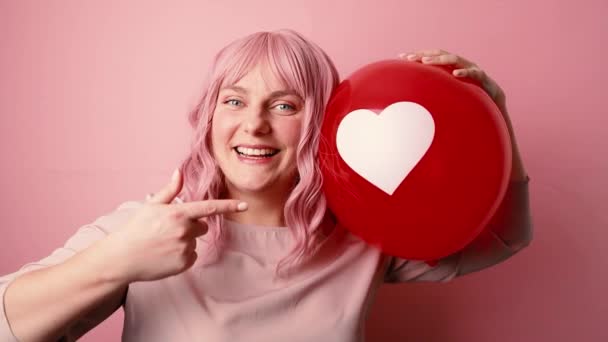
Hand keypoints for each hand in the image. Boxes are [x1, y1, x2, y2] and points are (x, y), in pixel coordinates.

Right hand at [102, 169, 247, 283]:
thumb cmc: (136, 228)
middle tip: (170, 229)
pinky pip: (192, 256)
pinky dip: (182, 255)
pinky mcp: (183, 264)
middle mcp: (184, 231)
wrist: (122, 258)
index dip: (229, 206)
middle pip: (203, 226)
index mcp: (178, 214)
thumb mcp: (151, 206)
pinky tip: (165, 254)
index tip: (245, 205)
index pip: (210, 208)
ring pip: (196, 241)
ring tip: (164, 243)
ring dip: (185, 241)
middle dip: (192, 226)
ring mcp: (184, 248)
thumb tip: (179, 171)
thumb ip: (170, 190)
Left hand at [399, 49, 506, 109]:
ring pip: (455, 59)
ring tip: (426, 61)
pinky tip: (456, 74)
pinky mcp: (482, 77)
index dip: (418, 55)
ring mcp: (471, 68)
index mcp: (450, 67)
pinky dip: (464, 72)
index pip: (432, 56)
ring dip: (439, 59)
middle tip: (410, 58)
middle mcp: (460, 64)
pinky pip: (473, 73)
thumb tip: (412, 102)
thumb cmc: (468, 96)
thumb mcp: (448, 93)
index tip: (401, 56)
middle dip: (425, 54)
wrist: (493, 99)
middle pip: (440, 54)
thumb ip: (434, 92)